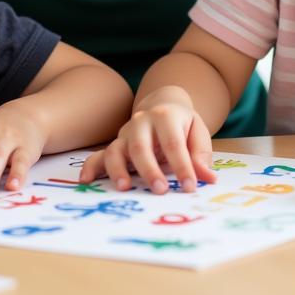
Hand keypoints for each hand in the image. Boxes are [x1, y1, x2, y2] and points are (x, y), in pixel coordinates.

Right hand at [79, 93, 217, 194]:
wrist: (163, 104)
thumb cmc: (183, 124)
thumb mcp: (197, 132)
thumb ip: (201, 155)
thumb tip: (208, 178)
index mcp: (166, 116)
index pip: (174, 143)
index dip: (182, 166)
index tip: (190, 187)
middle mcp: (142, 122)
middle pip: (141, 146)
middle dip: (149, 169)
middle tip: (159, 190)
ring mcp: (126, 133)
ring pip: (116, 150)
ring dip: (118, 169)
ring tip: (124, 188)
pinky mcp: (116, 145)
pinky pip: (99, 155)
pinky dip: (91, 167)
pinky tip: (86, 181)